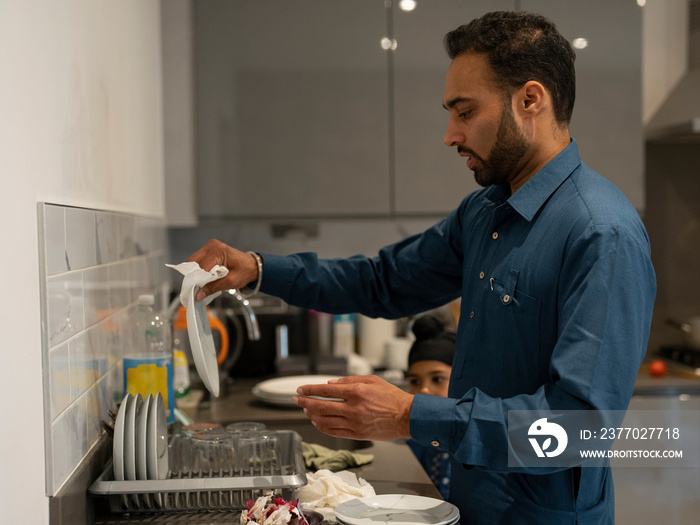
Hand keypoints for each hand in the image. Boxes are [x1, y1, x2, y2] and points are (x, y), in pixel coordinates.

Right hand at [185, 239, 258, 300]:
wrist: (251, 266)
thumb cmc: (244, 271)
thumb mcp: (230, 282)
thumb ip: (213, 287)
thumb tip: (198, 295)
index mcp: (218, 251)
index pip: (200, 266)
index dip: (196, 280)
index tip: (194, 291)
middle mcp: (212, 246)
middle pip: (193, 262)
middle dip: (193, 276)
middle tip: (196, 288)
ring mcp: (210, 246)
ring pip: (193, 262)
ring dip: (195, 273)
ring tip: (201, 283)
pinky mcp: (208, 250)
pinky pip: (198, 261)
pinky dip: (198, 270)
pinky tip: (204, 277)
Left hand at [292, 375, 413, 440]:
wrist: (406, 416)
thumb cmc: (392, 397)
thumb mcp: (372, 380)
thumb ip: (349, 381)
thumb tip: (331, 384)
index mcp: (357, 392)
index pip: (326, 391)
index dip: (310, 390)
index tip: (300, 389)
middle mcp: (353, 408)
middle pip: (321, 406)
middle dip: (305, 402)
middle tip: (296, 399)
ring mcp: (354, 423)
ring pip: (325, 420)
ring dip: (312, 415)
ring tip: (306, 410)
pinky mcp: (357, 434)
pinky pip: (334, 432)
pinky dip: (323, 427)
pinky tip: (317, 422)